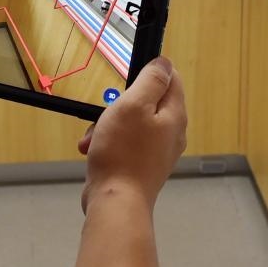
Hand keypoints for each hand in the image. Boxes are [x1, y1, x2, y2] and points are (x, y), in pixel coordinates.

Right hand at [77, 57, 186, 213]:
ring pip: (132, 124)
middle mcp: (171, 133)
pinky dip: (108, 144)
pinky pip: (125, 144)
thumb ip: (151, 81)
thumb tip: (164, 63)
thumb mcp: (134, 105)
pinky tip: (93, 152)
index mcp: (174, 115)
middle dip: (121, 105)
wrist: (115, 203)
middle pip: (148, 102)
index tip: (128, 79)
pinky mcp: (141, 167)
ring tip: (94, 138)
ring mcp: (157, 152)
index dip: (150, 72)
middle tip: (106, 114)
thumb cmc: (123, 152)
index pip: (172, 79)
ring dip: (109, 125)